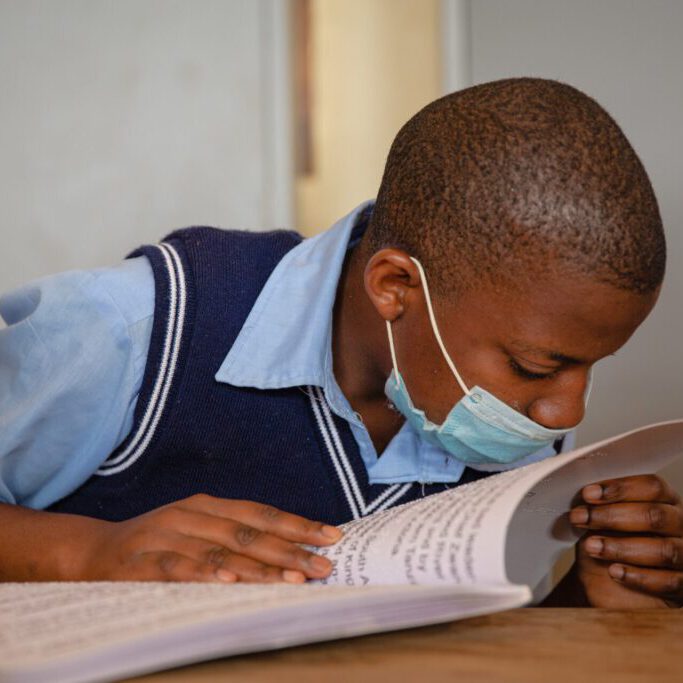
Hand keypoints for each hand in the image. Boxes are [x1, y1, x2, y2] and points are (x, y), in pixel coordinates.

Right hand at [72, 494, 341, 583]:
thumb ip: (234, 538)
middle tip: (323, 566)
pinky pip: (178, 567)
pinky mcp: (141, 561)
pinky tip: (230, 581)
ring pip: (220, 549)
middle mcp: (191, 515)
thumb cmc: (158, 544)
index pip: (261, 513)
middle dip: (290, 550)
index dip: (297, 525)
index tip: (332, 537)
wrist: (92, 550)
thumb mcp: (196, 531)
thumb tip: (287, 553)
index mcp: (208, 505)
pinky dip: (205, 573)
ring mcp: (166, 535)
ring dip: (259, 566)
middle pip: (248, 532)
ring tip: (293, 579)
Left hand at [570, 474, 682, 607]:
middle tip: (581, 518)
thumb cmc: (605, 541)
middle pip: (656, 515)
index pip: (653, 487)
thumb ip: (597, 504)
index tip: (588, 493)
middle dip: (613, 516)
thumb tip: (585, 492)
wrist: (604, 582)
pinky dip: (639, 577)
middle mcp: (680, 525)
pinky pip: (669, 582)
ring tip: (592, 546)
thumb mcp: (598, 520)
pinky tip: (614, 572)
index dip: (620, 488)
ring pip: (664, 549)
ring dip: (622, 547)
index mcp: (664, 501)